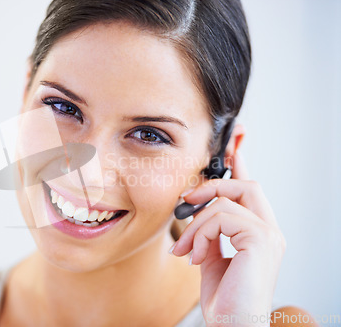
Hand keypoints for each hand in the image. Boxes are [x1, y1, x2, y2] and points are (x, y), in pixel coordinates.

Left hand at [171, 151, 285, 325]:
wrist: (232, 325)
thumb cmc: (224, 298)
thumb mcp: (212, 257)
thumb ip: (209, 233)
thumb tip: (195, 211)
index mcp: (259, 233)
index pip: (251, 191)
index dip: (239, 166)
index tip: (232, 146)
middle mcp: (269, 231)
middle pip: (245, 185)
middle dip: (211, 186)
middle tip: (186, 200)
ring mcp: (269, 235)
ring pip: (225, 201)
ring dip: (195, 223)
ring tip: (184, 249)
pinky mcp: (261, 240)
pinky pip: (221, 217)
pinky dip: (200, 234)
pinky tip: (196, 256)